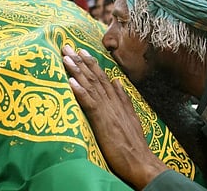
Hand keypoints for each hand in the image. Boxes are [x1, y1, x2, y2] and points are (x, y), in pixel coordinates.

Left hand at [62, 45, 167, 189]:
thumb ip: (123, 99)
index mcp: (118, 101)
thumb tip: (117, 81)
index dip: (90, 63)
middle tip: (67, 46)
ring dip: (77, 71)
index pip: (102, 78)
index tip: (80, 51)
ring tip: (66, 57)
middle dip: (80, 61)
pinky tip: (71, 82)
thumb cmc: (133, 143)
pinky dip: (80, 92)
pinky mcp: (103, 121)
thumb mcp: (130, 117)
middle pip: (94, 77)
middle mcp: (113, 102)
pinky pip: (90, 103)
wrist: (140, 161)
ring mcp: (108, 111)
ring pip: (91, 86)